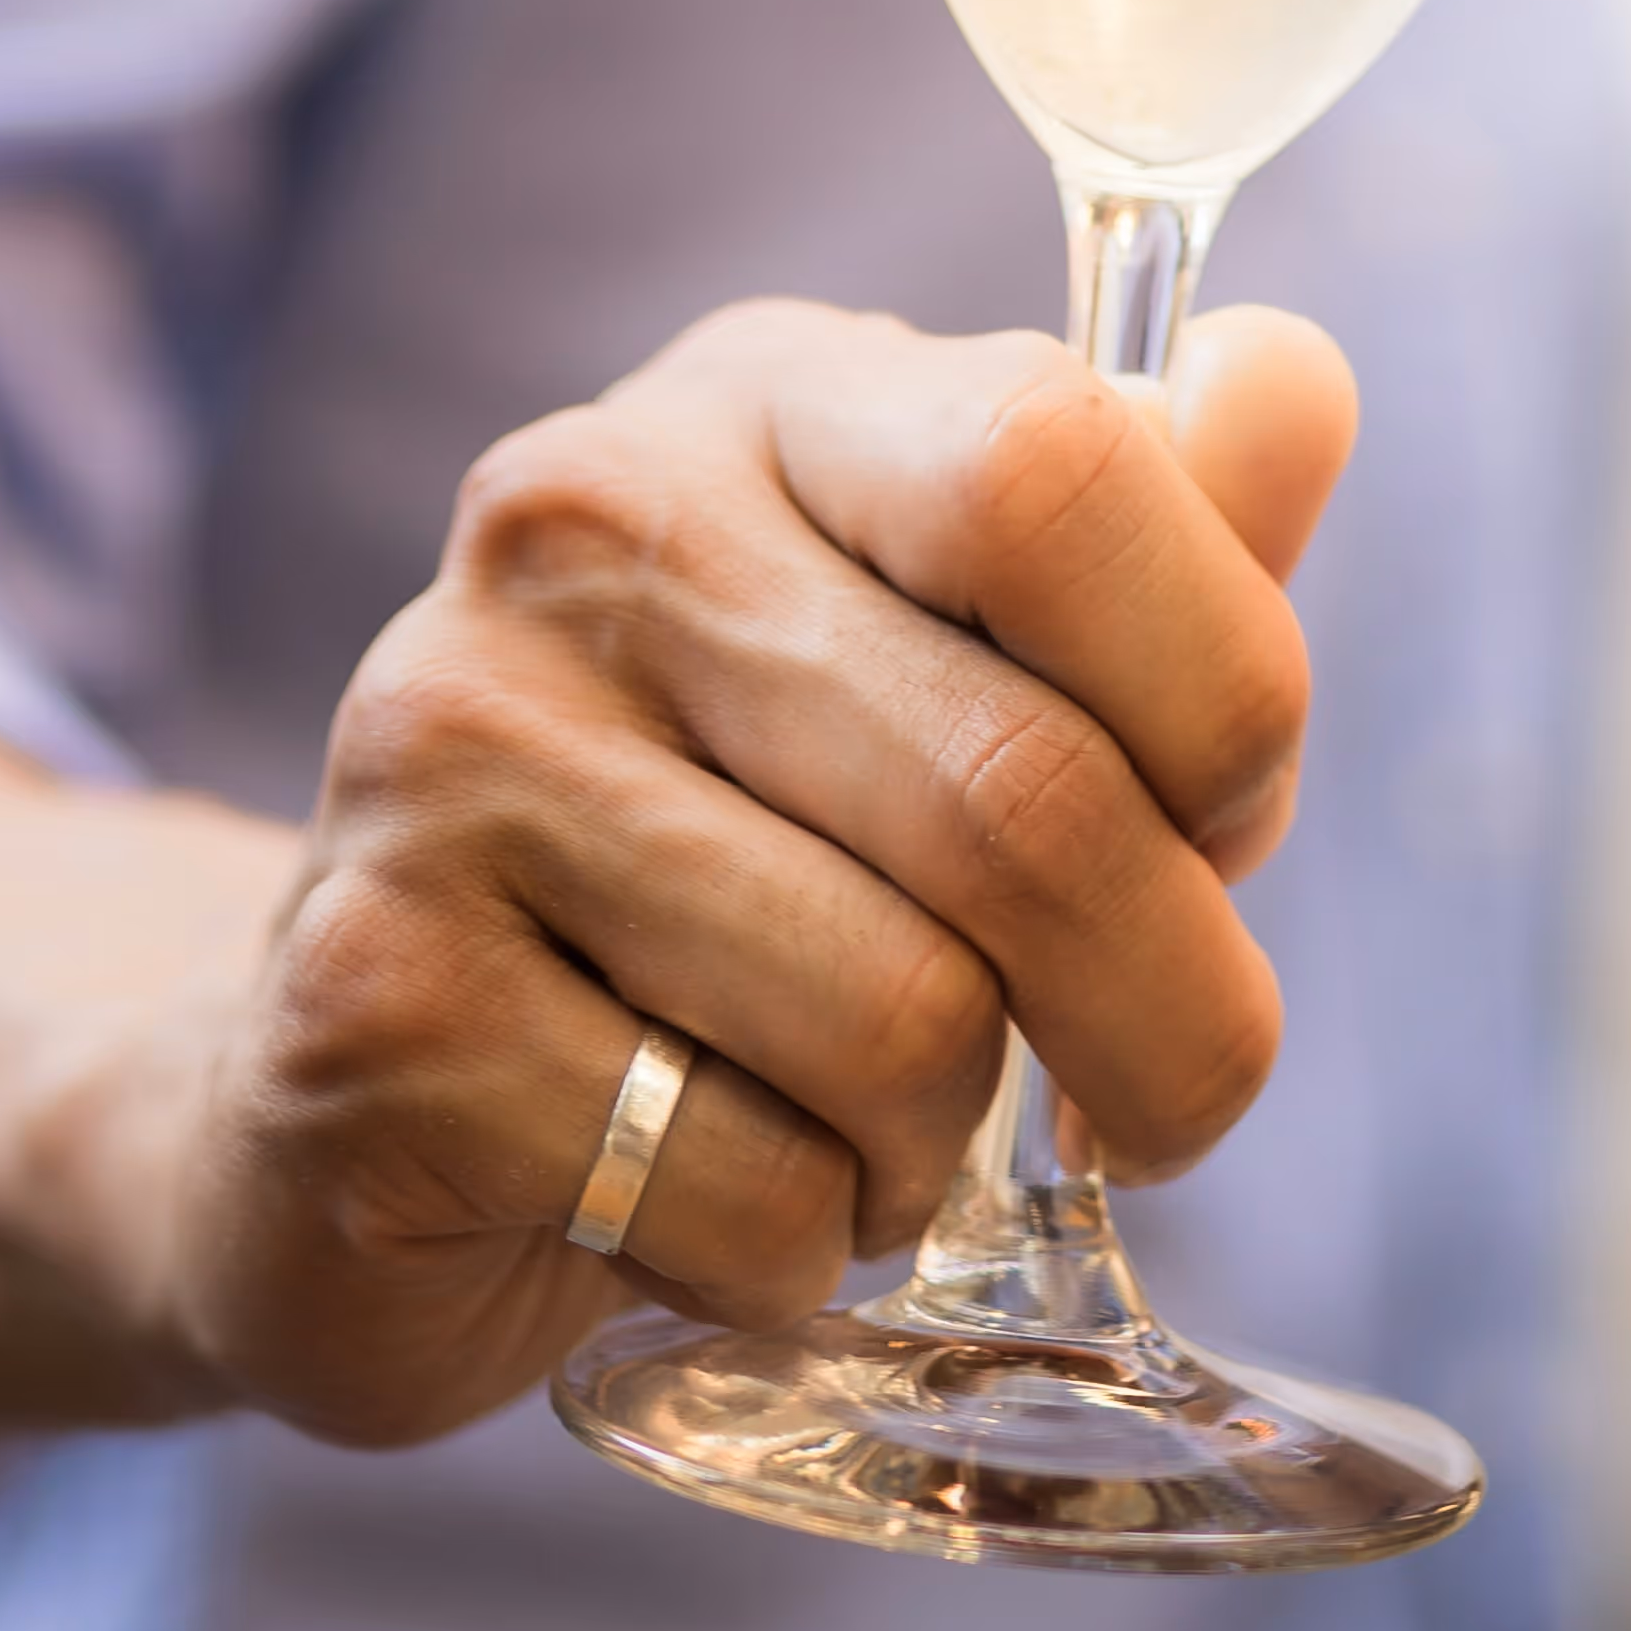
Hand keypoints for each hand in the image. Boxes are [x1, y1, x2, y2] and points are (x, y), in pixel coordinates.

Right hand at [163, 293, 1356, 1446]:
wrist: (336, 1092)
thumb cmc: (729, 852)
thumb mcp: (946, 651)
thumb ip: (1139, 528)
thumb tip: (1293, 381)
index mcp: (756, 400)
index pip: (1054, 461)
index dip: (1218, 687)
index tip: (1226, 823)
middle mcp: (576, 526)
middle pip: (1026, 795)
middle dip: (1171, 1013)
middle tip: (1163, 1103)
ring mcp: (448, 753)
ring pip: (904, 1021)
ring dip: (943, 1146)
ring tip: (860, 1127)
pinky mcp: (375, 1005)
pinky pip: (750, 1191)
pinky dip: (796, 1250)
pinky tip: (705, 1195)